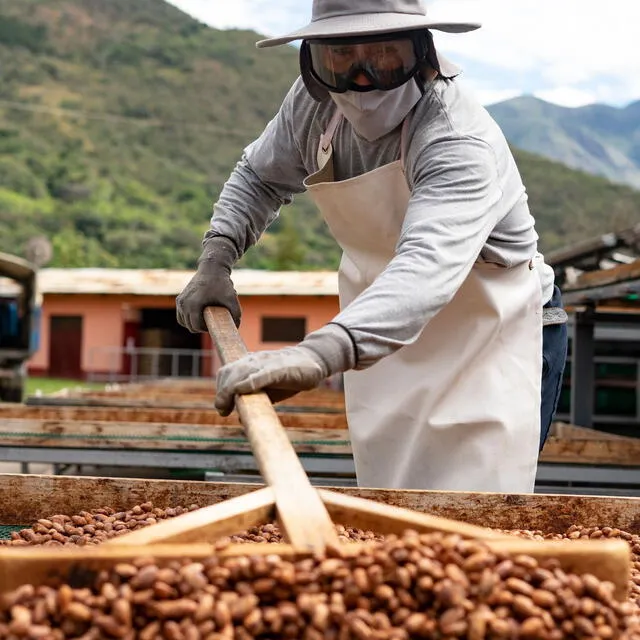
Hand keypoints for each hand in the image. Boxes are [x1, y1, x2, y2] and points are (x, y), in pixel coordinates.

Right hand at [176, 236, 241, 331]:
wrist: (212, 268)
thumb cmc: (222, 283)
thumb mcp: (232, 298)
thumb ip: (236, 314)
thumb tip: (236, 328)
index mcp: (193, 304)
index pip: (197, 326)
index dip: (207, 329)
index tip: (216, 325)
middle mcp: (184, 303)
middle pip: (190, 326)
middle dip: (201, 327)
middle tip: (213, 322)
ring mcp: (180, 301)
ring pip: (184, 322)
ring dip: (194, 324)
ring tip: (206, 319)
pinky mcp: (179, 299)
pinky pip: (181, 316)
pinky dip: (188, 319)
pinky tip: (199, 316)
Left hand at [214, 323, 356, 415]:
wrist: (313, 361)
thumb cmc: (289, 377)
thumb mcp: (269, 389)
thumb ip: (254, 399)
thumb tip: (239, 417)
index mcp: (250, 363)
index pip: (226, 372)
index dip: (220, 389)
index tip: (222, 408)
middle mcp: (255, 360)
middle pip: (229, 372)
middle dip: (222, 392)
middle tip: (223, 411)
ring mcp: (267, 363)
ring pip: (241, 371)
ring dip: (230, 389)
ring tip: (227, 407)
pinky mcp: (280, 368)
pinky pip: (262, 374)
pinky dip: (250, 381)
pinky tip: (243, 390)